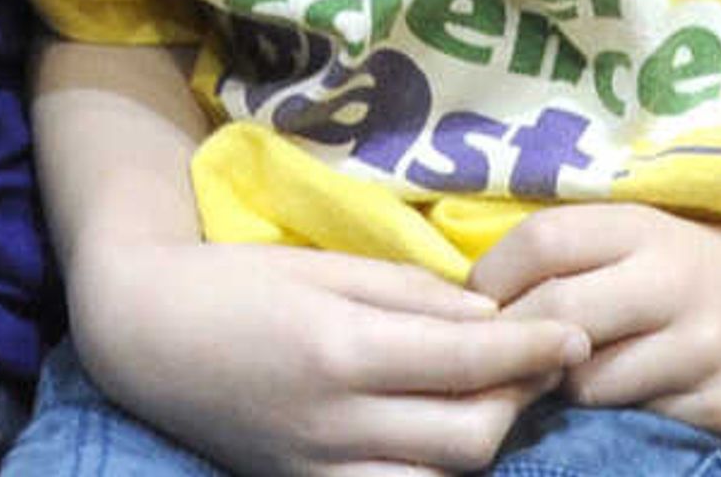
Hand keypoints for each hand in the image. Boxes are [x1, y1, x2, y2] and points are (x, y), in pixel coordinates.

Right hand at [71, 236, 582, 476]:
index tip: (575, 334)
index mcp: (341, 346)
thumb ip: (410, 294)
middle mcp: (337, 420)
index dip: (532, 349)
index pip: (467, 361)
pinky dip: (436, 473)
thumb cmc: (234, 282)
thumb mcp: (323, 263)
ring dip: (486, 440)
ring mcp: (322, 469)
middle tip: (539, 361)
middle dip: (520, 399)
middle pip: (470, 435)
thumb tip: (489, 318)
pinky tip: (444, 435)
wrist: (146, 335)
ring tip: (496, 397)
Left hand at [472, 201, 720, 438]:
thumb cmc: (677, 270)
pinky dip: (620, 418)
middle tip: (505, 360)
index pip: (544, 243)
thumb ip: (560, 258)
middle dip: (519, 344)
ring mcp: (710, 347)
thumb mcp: (628, 237)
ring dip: (567, 389)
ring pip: (594, 384)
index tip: (478, 307)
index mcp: (643, 229)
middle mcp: (679, 283)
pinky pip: (642, 422)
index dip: (493, 278)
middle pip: (562, 316)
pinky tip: (626, 401)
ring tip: (568, 381)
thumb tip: (468, 304)